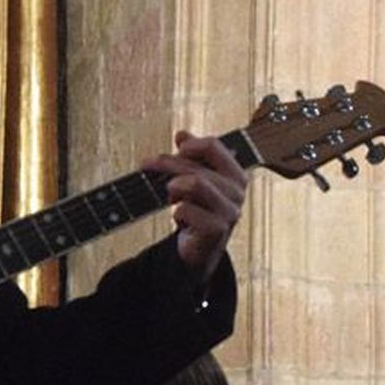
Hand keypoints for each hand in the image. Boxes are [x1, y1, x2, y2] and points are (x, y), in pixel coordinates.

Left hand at [141, 130, 246, 282]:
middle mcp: (237, 191)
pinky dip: (177, 212)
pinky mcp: (217, 229)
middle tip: (146, 164)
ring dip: (174, 188)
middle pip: (196, 166)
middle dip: (167, 164)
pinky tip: (179, 218)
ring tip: (171, 196)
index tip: (174, 149)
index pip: (213, 146)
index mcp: (235, 174)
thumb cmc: (199, 211)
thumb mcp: (196, 179)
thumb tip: (182, 133)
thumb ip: (191, 156)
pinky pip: (187, 209)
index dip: (189, 145)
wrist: (200, 250)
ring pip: (194, 183)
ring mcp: (230, 211)